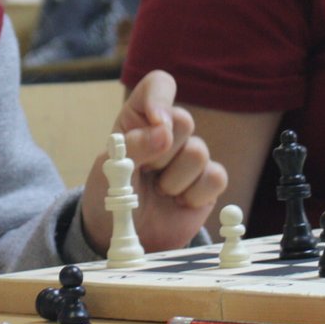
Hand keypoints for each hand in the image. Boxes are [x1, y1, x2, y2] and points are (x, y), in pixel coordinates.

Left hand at [80, 70, 226, 254]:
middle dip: (162, 152)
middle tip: (146, 172)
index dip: (161, 99)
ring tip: (159, 191)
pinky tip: (179, 202)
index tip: (156, 122)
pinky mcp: (208, 182)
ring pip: (199, 151)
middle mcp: (169, 131)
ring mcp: (191, 156)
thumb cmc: (110, 195)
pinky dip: (194, 195)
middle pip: (184, 120)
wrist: (123, 237)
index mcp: (140, 118)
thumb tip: (164, 131)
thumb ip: (133, 147)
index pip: (159, 85)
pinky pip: (216, 177)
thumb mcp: (108, 170)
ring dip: (174, 179)